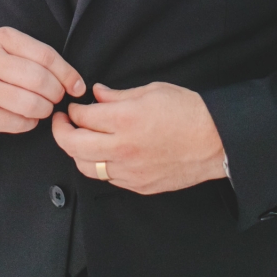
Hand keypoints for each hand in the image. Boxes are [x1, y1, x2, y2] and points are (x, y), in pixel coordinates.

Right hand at [0, 26, 84, 134]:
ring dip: (44, 110)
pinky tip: (25, 117)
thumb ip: (40, 60)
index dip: (67, 74)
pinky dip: (29, 123)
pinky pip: (18, 123)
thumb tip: (77, 84)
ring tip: (42, 108)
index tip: (77, 86)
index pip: (46, 56)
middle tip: (55, 98)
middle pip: (39, 80)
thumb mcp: (10, 51)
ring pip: (30, 103)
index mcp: (1, 38)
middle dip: (56, 94)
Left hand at [52, 81, 225, 194]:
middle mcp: (123, 148)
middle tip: (61, 122)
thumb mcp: (151, 90)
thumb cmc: (187, 110)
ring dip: (78, 152)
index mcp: (125, 119)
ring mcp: (130, 171)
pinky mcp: (139, 186)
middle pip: (74, 146)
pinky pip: (108, 179)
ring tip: (80, 139)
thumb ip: (118, 95)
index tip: (72, 106)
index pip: (82, 117)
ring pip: (87, 167)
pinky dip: (99, 166)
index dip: (73, 110)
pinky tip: (104, 154)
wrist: (215, 141)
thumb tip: (96, 93)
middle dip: (61, 132)